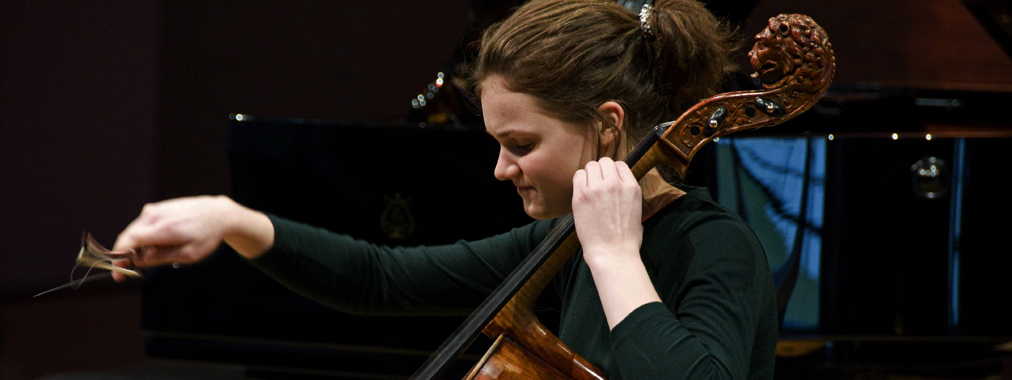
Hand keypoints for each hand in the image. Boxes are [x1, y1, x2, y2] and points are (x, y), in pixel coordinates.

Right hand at [110, 195, 273, 280]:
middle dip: (125, 255)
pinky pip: (144, 225)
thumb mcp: (187, 254)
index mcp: (162, 228)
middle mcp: (155, 215)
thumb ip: (160, 258)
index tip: (118, 273)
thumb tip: (137, 261)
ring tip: (154, 257)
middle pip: (128, 236)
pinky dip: (145, 237)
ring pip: (135, 231)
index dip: (119, 258)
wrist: (219, 214)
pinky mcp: (158, 207)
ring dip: (136, 246)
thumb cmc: (207, 236)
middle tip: (127, 272)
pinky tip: (158, 246)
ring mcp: (156, 208)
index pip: (129, 240)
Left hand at [572, 158, 660, 329]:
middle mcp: (615, 184)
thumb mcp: (637, 212)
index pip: (620, 164)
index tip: (609, 181)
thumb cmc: (626, 240)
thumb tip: (620, 188)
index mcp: (632, 187)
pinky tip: (581, 193)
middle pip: (604, 162)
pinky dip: (579, 181)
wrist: (613, 254)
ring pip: (590, 166)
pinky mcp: (581, 196)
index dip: (613, 172)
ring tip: (589, 189)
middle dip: (600, 171)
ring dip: (589, 175)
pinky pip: (578, 176)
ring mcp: (597, 188)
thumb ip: (628, 195)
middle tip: (597, 185)